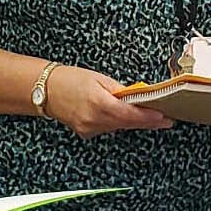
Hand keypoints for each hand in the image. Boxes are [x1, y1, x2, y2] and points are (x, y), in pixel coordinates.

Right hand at [44, 66, 172, 138]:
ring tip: (149, 116)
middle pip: (127, 123)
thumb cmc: (69, 79)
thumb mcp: (98, 78)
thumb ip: (120, 91)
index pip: (130, 114)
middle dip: (147, 121)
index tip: (163, 117)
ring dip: (133, 122)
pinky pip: (108, 128)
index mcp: (98, 103)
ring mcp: (89, 128)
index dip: (148, 117)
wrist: (45, 90)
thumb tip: (138, 97)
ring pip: (119, 127)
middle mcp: (94, 119)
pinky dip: (117, 122)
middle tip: (164, 119)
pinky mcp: (86, 132)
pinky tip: (123, 116)